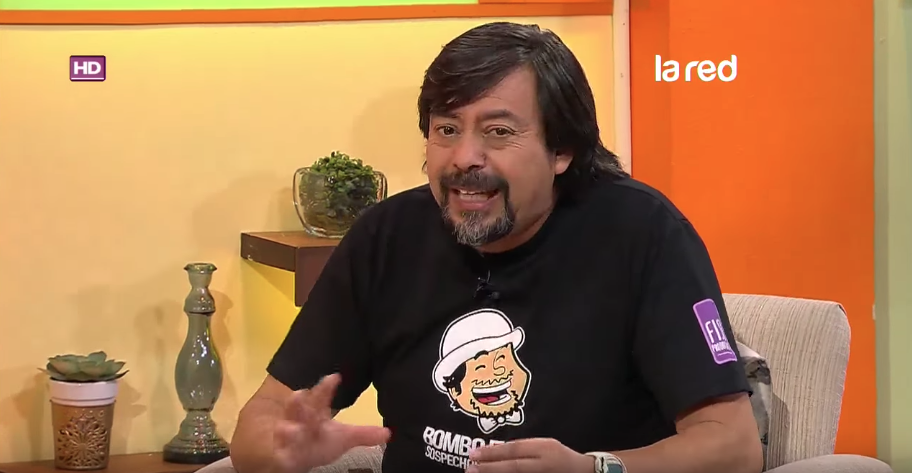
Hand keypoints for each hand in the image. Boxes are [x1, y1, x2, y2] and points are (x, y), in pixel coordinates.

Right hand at [272, 373, 389, 472]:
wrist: (290, 459)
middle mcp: (299, 421)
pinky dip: (278, 453)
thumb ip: (364, 434)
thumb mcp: (342, 439)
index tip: (335, 377)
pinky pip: (277, 453)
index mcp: (315, 413)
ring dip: (287, 429)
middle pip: (299, 409)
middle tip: (301, 394)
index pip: (320, 397)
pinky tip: (281, 453)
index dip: (326, 387)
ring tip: (291, 430)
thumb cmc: (317, 444)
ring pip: (284, 429)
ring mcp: (286, 436)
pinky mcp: (278, 453)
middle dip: (300, 403)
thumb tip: (389, 433)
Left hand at [467, 438, 594, 472]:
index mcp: (545, 448)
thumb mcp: (544, 445)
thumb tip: (494, 450)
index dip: (493, 452)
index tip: (474, 454)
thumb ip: (523, 447)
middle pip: (513, 467)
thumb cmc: (560, 456)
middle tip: (470, 468)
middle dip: (490, 468)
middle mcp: (544, 464)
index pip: (515, 449)